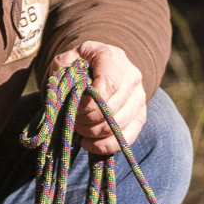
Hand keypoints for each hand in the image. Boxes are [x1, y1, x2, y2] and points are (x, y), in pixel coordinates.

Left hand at [47, 41, 147, 155]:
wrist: (99, 66)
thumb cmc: (80, 64)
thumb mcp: (66, 59)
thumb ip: (62, 71)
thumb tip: (66, 95)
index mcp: (113, 58)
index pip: (108, 85)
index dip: (91, 103)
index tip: (75, 110)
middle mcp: (131, 76)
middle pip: (113, 107)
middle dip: (89, 120)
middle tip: (73, 121)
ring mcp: (139, 97)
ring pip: (119, 124)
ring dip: (94, 132)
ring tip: (79, 129)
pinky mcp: (140, 115)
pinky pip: (127, 138)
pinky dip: (107, 146)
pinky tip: (88, 144)